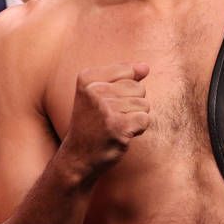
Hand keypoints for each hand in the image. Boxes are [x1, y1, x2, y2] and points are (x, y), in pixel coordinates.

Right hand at [60, 63, 150, 181]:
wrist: (78, 156)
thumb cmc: (93, 123)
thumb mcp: (101, 94)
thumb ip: (124, 77)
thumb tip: (146, 67)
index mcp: (87, 77)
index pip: (128, 70)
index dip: (125, 89)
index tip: (105, 103)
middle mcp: (94, 90)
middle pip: (138, 87)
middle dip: (132, 104)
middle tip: (110, 118)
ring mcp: (105, 108)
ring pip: (144, 104)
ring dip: (135, 118)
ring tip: (115, 126)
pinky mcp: (117, 126)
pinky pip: (145, 119)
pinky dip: (138, 129)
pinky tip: (121, 134)